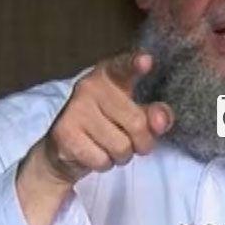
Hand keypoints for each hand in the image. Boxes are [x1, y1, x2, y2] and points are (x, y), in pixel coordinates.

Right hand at [15, 51, 173, 224]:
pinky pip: (102, 160)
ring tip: (108, 146)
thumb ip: (154, 115)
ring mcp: (75, 108)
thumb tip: (160, 121)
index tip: (146, 60)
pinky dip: (104, 164)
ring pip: (121, 146)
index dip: (136, 64)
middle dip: (141, 142)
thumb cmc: (108, 125)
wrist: (64, 147)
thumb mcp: (135, 115)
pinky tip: (93, 153)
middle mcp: (90, 86)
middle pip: (137, 122)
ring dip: (121, 155)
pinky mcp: (65, 133)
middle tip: (131, 140)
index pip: (124, 67)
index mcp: (110, 74)